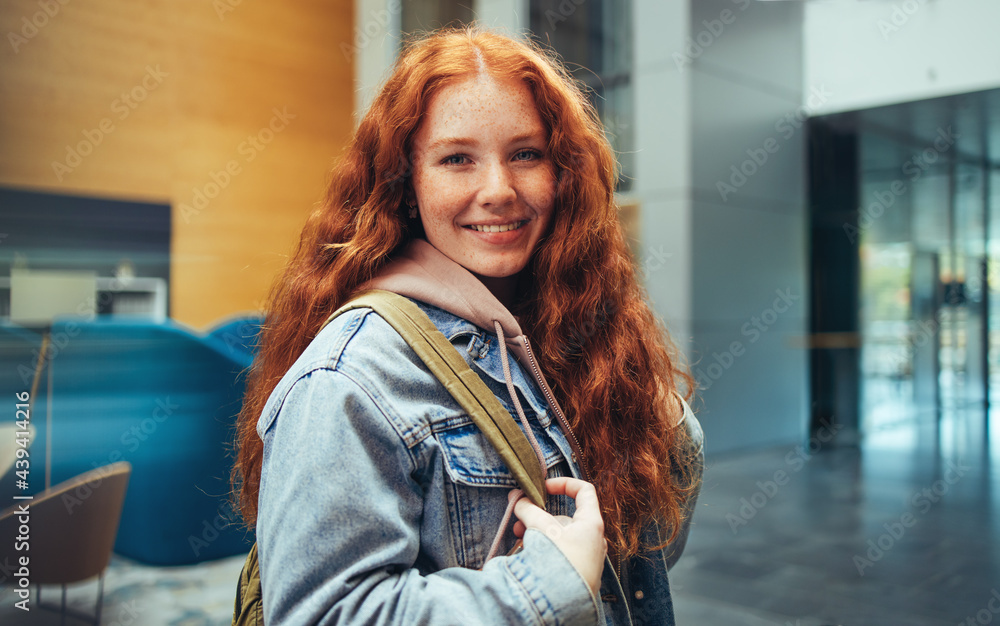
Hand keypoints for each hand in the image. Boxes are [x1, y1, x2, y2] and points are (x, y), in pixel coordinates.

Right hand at [512, 477, 606, 594]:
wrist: (564, 603)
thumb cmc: (559, 561)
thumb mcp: (541, 529)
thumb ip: (529, 510)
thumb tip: (518, 500)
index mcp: (592, 523)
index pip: (584, 491)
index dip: (563, 484)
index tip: (544, 488)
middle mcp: (593, 539)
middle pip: (565, 517)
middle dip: (539, 515)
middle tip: (519, 518)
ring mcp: (587, 557)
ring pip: (559, 536)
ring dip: (538, 532)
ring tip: (518, 536)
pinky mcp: (577, 572)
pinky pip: (560, 552)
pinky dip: (544, 548)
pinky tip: (527, 552)